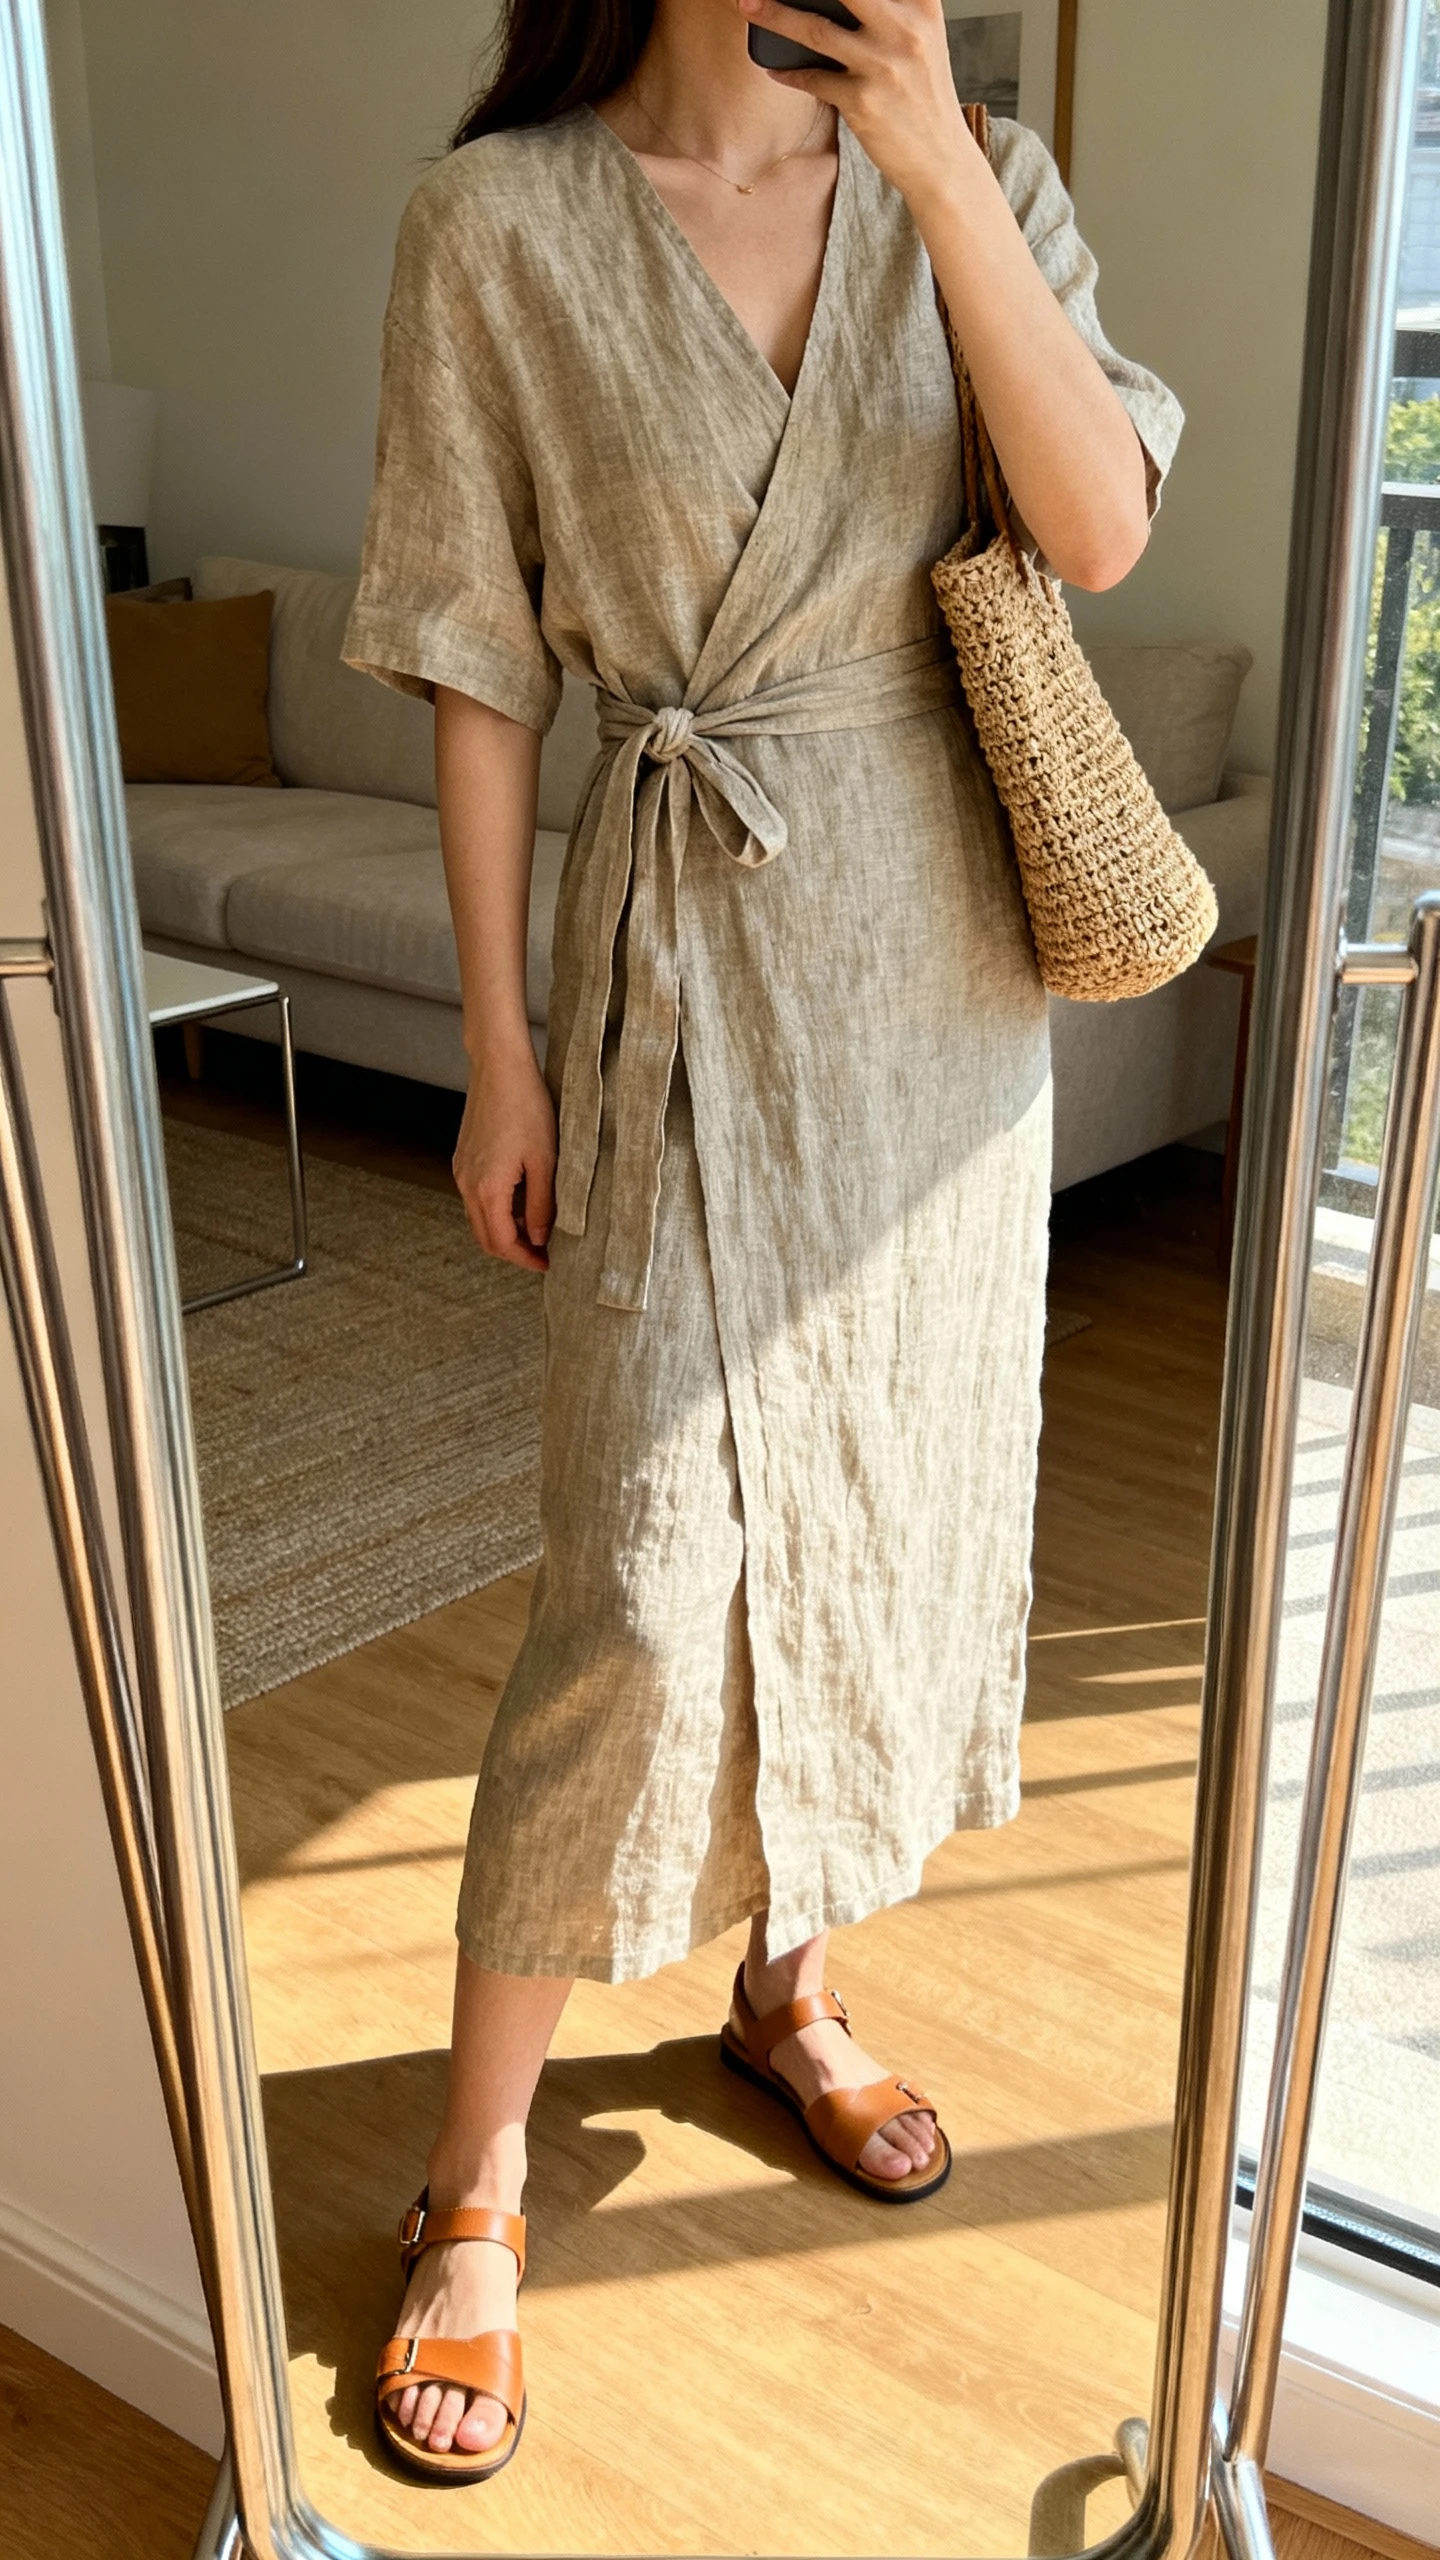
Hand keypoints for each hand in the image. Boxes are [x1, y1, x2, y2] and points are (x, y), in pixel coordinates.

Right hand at [452, 1045, 555, 1274]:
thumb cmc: (526, 1107)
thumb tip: (539, 1238)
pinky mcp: (464, 1159)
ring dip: (506, 1230)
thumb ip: (542, 1205)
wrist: (499, 1068)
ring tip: (538, 1227)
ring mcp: (461, 1171)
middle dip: (514, 1251)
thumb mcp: (546, 1161)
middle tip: (544, 1254)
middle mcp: (466, 1184)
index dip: (526, 1259)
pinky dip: (497, 1210)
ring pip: (480, 1219)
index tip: (549, 1264)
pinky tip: (522, 1200)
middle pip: (485, 1238)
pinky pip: (477, 1198)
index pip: (502, 1243)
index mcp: (486, 1188)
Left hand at [736, 0, 978, 209]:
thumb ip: (889, 9)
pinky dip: (788, 73)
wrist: (941, 158)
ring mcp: (882, 66)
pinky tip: (774, 69)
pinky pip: (812, 79)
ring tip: (748, 5)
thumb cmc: (924, 95)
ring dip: (773, 15)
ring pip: (815, 30)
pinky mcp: (862, 102)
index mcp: (922, 5)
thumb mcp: (922, 37)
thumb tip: (830, 1)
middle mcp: (905, 29)